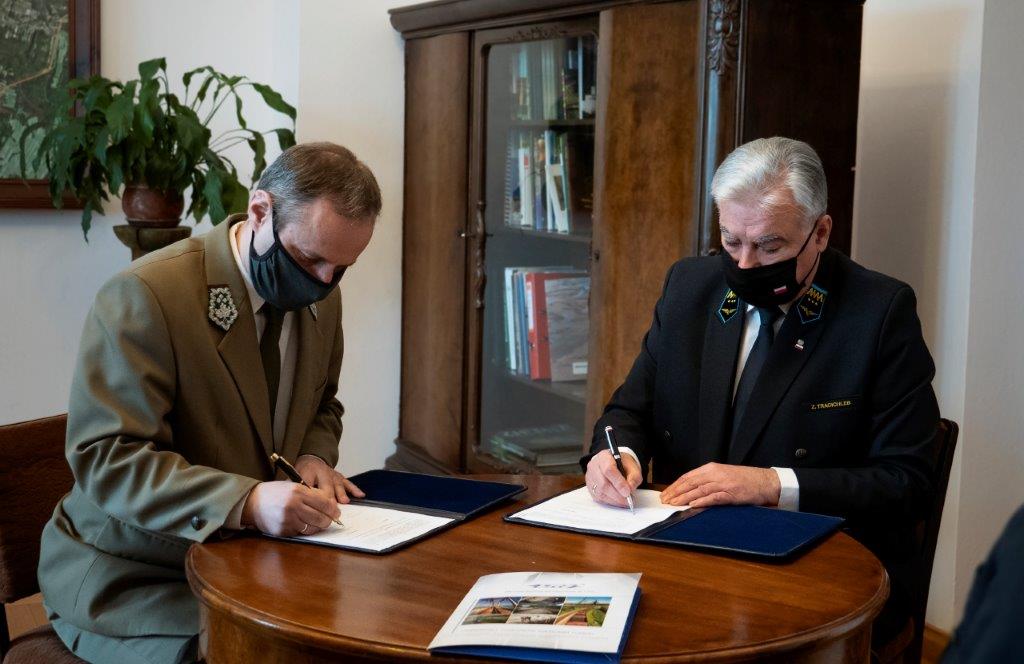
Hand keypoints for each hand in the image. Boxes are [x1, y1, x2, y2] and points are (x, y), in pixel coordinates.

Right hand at [240, 481, 340, 535]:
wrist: (253, 502)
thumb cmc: (276, 493)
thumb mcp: (294, 486)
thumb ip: (312, 494)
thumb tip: (332, 505)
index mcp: (298, 492)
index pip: (325, 503)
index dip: (334, 509)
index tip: (337, 512)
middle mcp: (293, 506)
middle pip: (321, 518)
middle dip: (328, 520)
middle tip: (329, 520)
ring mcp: (287, 520)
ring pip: (312, 528)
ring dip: (317, 527)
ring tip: (317, 522)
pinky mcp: (282, 531)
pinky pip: (300, 533)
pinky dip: (304, 530)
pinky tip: (302, 524)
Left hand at [295, 455, 364, 503]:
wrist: (311, 460)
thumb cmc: (303, 470)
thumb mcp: (297, 476)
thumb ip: (298, 487)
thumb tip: (294, 500)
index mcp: (313, 472)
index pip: (316, 488)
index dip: (319, 500)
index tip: (319, 510)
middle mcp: (325, 473)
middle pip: (330, 488)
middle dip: (332, 501)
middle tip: (333, 512)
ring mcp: (334, 475)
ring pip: (339, 485)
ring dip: (342, 494)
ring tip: (345, 502)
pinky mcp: (340, 477)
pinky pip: (348, 483)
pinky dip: (354, 489)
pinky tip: (360, 495)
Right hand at [585, 450, 642, 507]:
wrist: (615, 463)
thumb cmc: (623, 464)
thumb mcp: (633, 467)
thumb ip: (634, 477)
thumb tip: (630, 489)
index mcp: (604, 457)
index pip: (608, 470)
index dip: (619, 483)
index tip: (628, 492)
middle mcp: (593, 466)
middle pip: (603, 484)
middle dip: (618, 494)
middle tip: (629, 500)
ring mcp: (590, 478)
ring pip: (600, 493)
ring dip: (615, 500)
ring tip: (625, 501)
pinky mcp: (590, 488)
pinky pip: (599, 498)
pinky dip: (610, 502)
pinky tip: (618, 501)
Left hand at [660, 462, 779, 507]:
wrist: (765, 482)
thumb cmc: (744, 480)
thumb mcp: (723, 475)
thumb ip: (707, 480)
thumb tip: (689, 491)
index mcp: (711, 468)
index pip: (688, 477)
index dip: (675, 485)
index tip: (665, 493)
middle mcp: (715, 474)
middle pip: (690, 483)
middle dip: (675, 492)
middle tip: (664, 500)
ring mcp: (723, 483)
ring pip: (699, 490)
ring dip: (684, 498)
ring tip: (673, 504)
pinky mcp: (731, 493)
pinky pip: (713, 497)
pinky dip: (702, 501)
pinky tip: (692, 505)